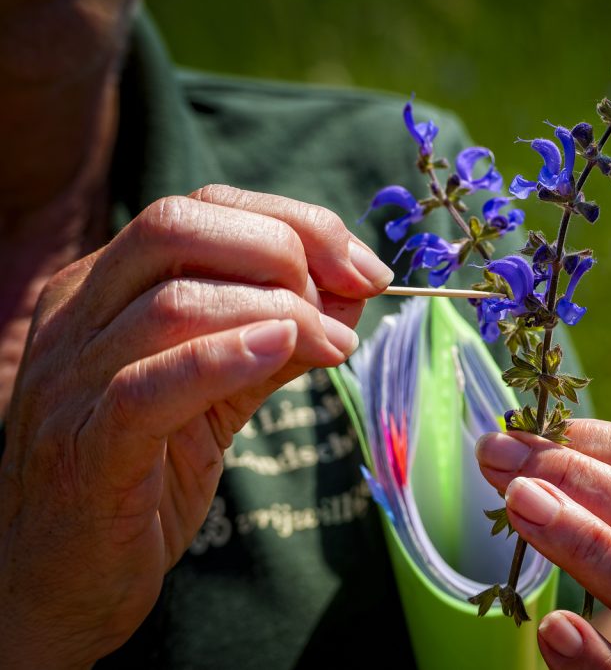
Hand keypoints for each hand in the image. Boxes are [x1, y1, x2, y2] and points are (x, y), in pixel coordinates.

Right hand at [0, 185, 392, 666]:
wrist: (63, 583)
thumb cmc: (144, 477)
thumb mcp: (220, 391)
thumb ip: (278, 336)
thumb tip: (353, 290)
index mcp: (104, 288)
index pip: (199, 210)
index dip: (293, 222)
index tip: (364, 265)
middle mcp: (78, 317)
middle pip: (177, 228)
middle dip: (286, 245)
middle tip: (354, 291)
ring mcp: (72, 381)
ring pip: (172, 304)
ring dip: (280, 310)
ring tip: (337, 344)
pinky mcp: (87, 448)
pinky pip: (148, 386)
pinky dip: (224, 359)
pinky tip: (283, 350)